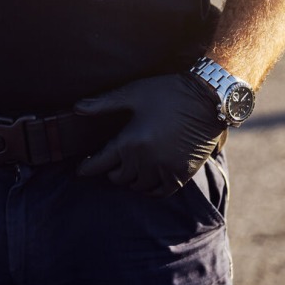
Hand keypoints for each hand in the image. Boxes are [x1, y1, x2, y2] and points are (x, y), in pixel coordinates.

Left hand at [74, 74, 226, 196]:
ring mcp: (165, 169)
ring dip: (130, 180)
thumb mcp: (132, 94)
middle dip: (110, 171)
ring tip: (127, 171)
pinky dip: (151, 189)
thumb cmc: (167, 92)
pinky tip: (147, 181)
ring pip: (138, 186)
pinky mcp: (182, 173)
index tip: (80, 170)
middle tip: (109, 164)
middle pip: (118, 177)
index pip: (100, 163)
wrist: (208, 98)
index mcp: (130, 142)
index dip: (87, 168)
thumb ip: (103, 103)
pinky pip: (161, 192)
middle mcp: (146, 160)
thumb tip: (76, 108)